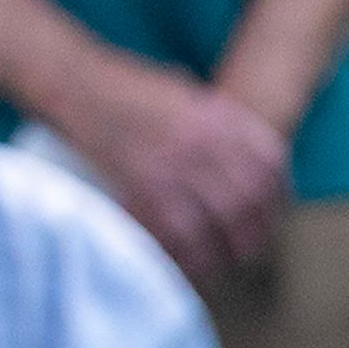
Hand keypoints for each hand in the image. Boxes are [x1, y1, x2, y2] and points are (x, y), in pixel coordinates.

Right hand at [69, 52, 289, 281]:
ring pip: (216, 222)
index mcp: (217, 115)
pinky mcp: (141, 183)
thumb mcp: (183, 91)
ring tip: (220, 264)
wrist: (71, 82)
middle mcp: (202, 141)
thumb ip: (213, 121)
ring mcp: (172, 163)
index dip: (277, 195)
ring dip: (222, 250)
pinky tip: (186, 262)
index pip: (270, 164)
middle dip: (253, 232)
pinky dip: (185, 252)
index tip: (271, 213)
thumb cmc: (122, 85)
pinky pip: (176, 230)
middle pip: (247, 200)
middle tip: (248, 251)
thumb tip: (237, 159)